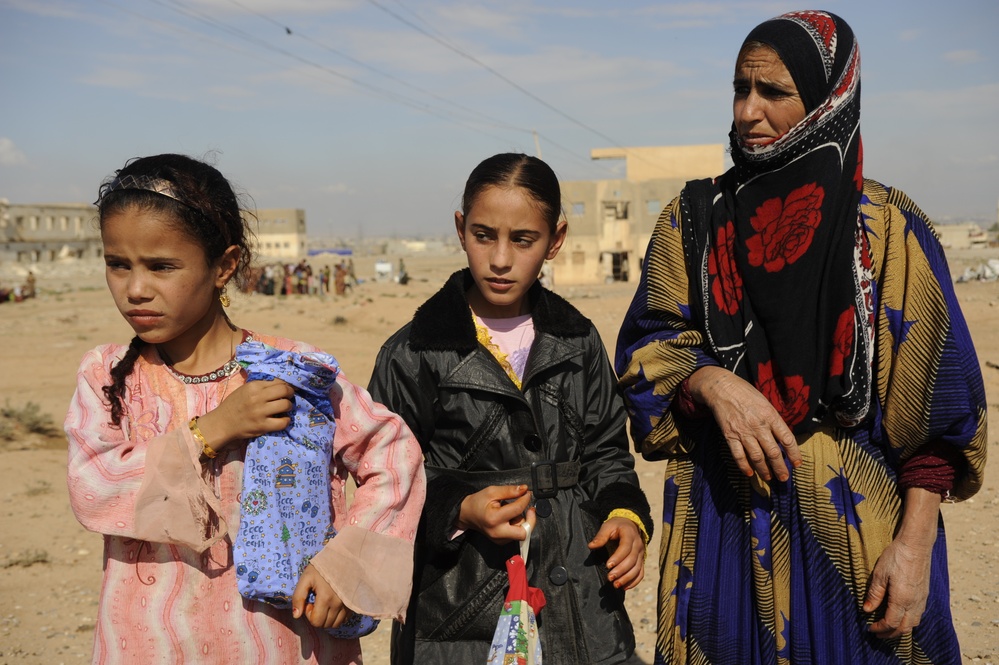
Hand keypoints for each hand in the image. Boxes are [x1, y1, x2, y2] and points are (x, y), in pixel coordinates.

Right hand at [195, 379, 294, 450]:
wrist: (222, 423)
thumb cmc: (234, 405)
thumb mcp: (245, 390)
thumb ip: (261, 386)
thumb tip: (281, 383)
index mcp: (253, 386)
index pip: (278, 381)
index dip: (286, 385)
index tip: (288, 389)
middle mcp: (257, 397)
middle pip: (285, 391)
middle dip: (290, 394)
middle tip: (288, 398)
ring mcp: (260, 412)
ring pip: (286, 405)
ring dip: (288, 407)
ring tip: (285, 409)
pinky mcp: (262, 426)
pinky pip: (282, 422)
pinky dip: (286, 421)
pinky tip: (282, 420)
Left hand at [292, 564, 352, 628]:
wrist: (344, 557)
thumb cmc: (323, 567)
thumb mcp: (306, 578)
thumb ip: (298, 596)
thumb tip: (296, 615)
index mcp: (326, 598)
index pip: (316, 622)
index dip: (309, 614)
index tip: (311, 600)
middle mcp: (338, 604)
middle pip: (325, 625)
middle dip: (318, 616)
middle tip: (317, 601)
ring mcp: (348, 605)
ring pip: (336, 624)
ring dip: (327, 618)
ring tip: (325, 603)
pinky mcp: (353, 603)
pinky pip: (345, 619)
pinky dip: (337, 616)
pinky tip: (334, 605)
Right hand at [456, 484, 536, 544]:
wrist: (467, 514)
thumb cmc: (478, 502)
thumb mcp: (492, 491)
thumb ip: (509, 491)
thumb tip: (525, 489)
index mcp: (494, 518)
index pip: (517, 509)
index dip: (525, 499)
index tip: (527, 493)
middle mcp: (498, 532)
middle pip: (524, 533)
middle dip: (530, 520)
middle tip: (530, 509)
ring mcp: (499, 539)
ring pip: (521, 533)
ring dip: (522, 521)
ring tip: (512, 512)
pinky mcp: (501, 542)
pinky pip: (515, 535)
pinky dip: (517, 526)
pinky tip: (510, 519)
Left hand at [588, 517, 644, 589]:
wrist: (630, 525)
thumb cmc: (617, 526)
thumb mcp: (607, 526)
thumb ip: (600, 536)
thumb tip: (591, 546)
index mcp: (630, 535)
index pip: (626, 548)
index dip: (618, 557)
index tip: (608, 565)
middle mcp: (638, 545)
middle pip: (632, 560)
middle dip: (621, 570)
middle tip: (609, 578)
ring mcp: (641, 554)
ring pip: (637, 568)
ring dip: (627, 578)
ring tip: (615, 584)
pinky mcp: (641, 561)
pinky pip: (640, 573)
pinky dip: (634, 581)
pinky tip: (624, 587)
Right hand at [687, 366, 800, 481]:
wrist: (722, 388)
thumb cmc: (746, 394)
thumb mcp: (766, 403)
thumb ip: (774, 421)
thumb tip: (781, 439)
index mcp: (771, 416)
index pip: (787, 439)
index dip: (794, 454)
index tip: (797, 463)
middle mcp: (759, 426)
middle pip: (773, 452)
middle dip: (780, 468)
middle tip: (784, 477)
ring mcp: (744, 432)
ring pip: (757, 457)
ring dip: (764, 470)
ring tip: (769, 477)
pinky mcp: (730, 435)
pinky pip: (738, 455)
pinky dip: (744, 466)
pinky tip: (749, 473)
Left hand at [863, 487, 939, 638]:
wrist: (916, 544)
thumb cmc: (896, 557)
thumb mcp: (880, 574)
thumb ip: (874, 594)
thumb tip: (867, 610)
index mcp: (902, 600)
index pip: (891, 623)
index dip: (880, 629)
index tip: (870, 629)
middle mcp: (915, 603)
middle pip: (904, 628)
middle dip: (891, 634)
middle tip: (878, 633)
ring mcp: (922, 599)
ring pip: (914, 623)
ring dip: (901, 629)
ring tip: (889, 627)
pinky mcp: (925, 593)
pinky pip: (919, 614)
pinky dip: (910, 621)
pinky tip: (901, 615)